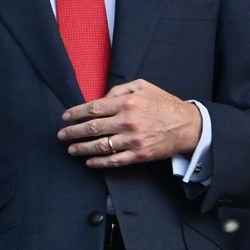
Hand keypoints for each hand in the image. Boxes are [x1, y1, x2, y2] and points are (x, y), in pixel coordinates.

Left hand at [57, 79, 200, 167]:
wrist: (187, 126)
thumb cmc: (164, 104)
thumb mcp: (143, 86)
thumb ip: (119, 90)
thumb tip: (100, 100)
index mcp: (127, 103)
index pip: (94, 108)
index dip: (76, 113)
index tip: (65, 117)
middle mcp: (128, 121)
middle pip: (93, 128)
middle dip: (73, 132)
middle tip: (61, 135)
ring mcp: (133, 140)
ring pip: (100, 146)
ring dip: (81, 148)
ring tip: (70, 149)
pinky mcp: (139, 155)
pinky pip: (114, 161)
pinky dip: (99, 162)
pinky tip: (89, 161)